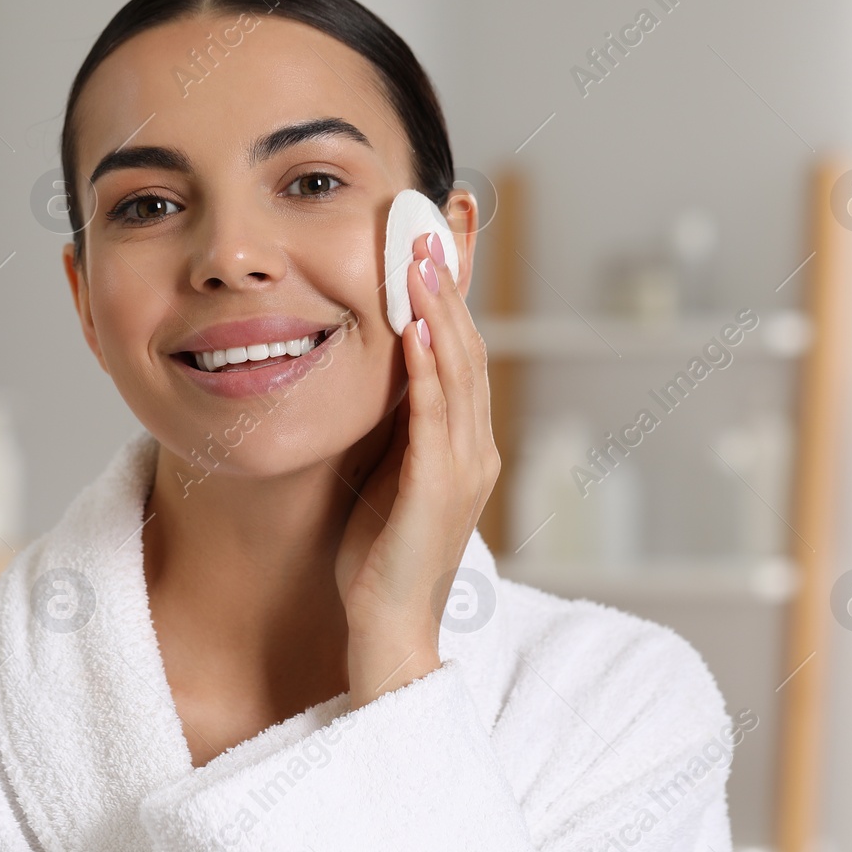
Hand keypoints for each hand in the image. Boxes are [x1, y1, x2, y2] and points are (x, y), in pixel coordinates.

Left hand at [334, 230, 499, 707]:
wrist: (389, 632)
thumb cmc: (379, 559)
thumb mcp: (386, 476)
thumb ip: (393, 427)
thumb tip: (375, 375)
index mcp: (464, 444)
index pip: (464, 351)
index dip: (455, 291)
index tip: (442, 235)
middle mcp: (476, 448)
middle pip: (470, 345)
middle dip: (453, 281)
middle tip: (436, 220)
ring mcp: (464, 468)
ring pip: (460, 370)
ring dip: (441, 308)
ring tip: (423, 254)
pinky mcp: (439, 489)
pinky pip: (436, 415)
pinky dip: (429, 367)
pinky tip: (416, 327)